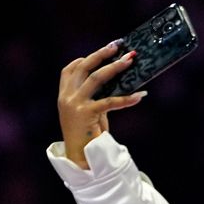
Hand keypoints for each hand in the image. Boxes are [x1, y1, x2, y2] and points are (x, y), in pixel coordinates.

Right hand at [57, 41, 146, 168]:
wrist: (80, 157)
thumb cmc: (87, 137)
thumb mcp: (89, 113)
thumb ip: (95, 98)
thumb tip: (117, 84)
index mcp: (64, 96)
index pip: (69, 70)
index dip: (84, 59)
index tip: (102, 52)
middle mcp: (67, 97)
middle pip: (84, 67)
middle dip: (102, 54)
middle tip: (118, 46)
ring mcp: (75, 104)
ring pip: (96, 78)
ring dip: (115, 67)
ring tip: (130, 61)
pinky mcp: (87, 114)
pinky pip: (110, 101)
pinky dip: (127, 99)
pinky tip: (140, 96)